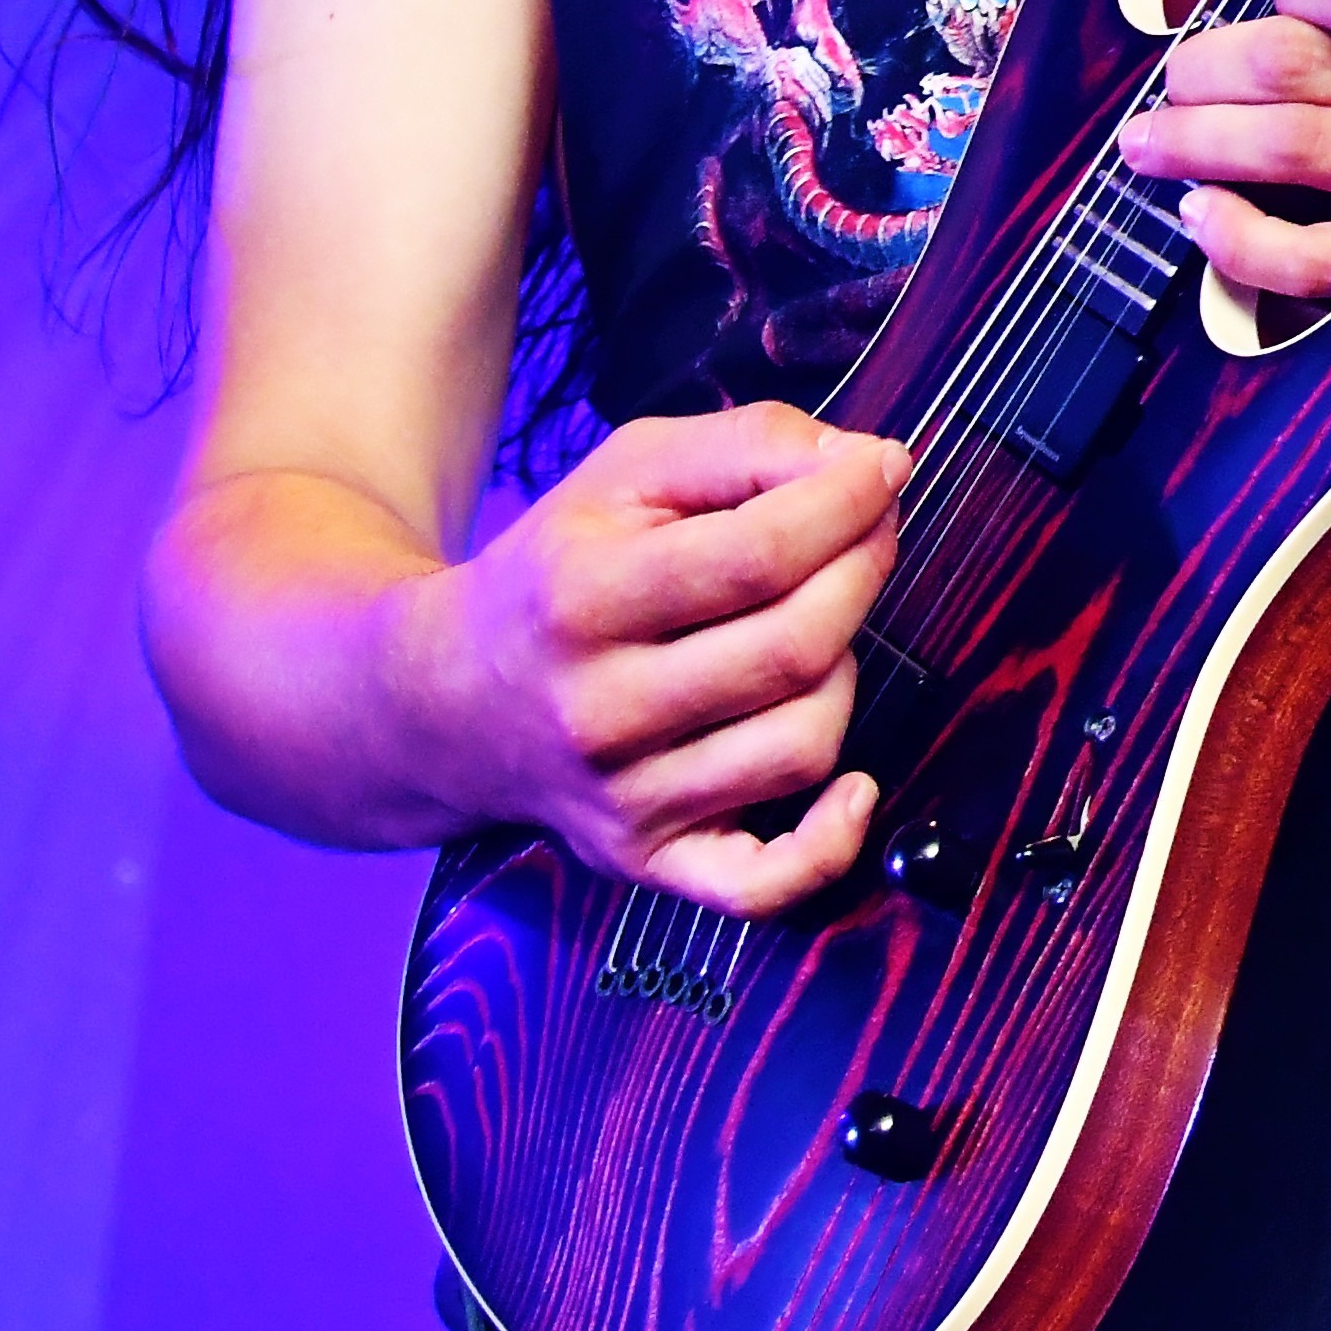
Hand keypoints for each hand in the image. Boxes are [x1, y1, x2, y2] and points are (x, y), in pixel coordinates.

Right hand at [410, 404, 901, 907]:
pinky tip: (854, 787)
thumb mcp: (628, 472)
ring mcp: (623, 798)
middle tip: (868, 536)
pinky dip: (831, 843)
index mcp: (582, 596)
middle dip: (861, 576)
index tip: (882, 472)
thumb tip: (868, 464)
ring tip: (812, 632)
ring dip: (844, 673)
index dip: (847, 505)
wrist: (449, 698)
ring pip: (802, 743)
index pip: (757, 555)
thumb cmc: (561, 570)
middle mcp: (598, 709)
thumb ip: (749, 444)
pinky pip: (762, 885)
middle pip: (793, 648)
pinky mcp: (645, 860)